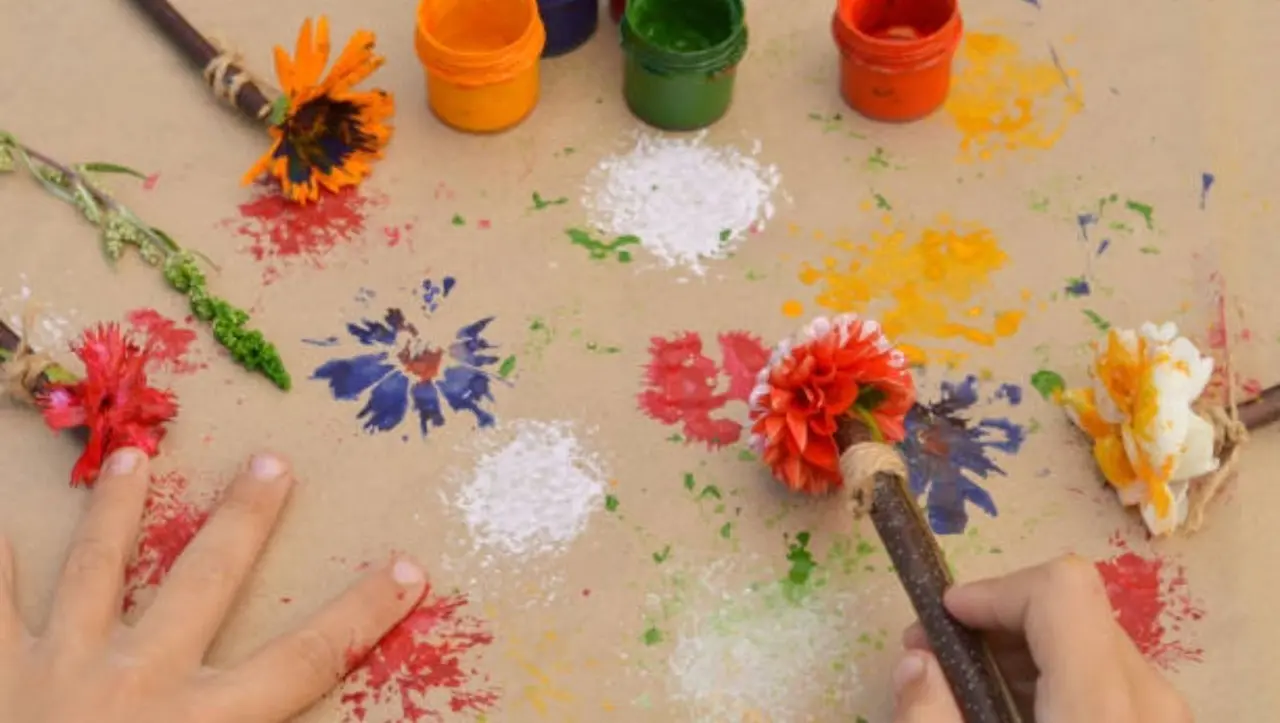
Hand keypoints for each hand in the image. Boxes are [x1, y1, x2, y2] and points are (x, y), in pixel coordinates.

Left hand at [0, 448, 426, 722]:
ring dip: (116, 511)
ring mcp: (57, 669)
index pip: (304, 661)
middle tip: (271, 463)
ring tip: (133, 458)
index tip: (407, 570)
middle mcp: (136, 681)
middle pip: (205, 582)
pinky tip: (0, 525)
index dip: (360, 614)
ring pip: (94, 570)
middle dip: (243, 521)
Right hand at [891, 555, 1193, 722]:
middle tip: (933, 656)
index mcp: (1100, 705)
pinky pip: (1105, 674)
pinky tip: (1014, 711)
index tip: (944, 616)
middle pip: (1071, 609)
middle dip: (995, 618)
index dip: (993, 588)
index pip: (1060, 588)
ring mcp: (1162, 714)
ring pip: (1087, 638)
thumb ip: (931, 716)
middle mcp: (1147, 698)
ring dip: (1020, 646)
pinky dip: (1053, 675)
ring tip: (968, 688)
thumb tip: (915, 661)